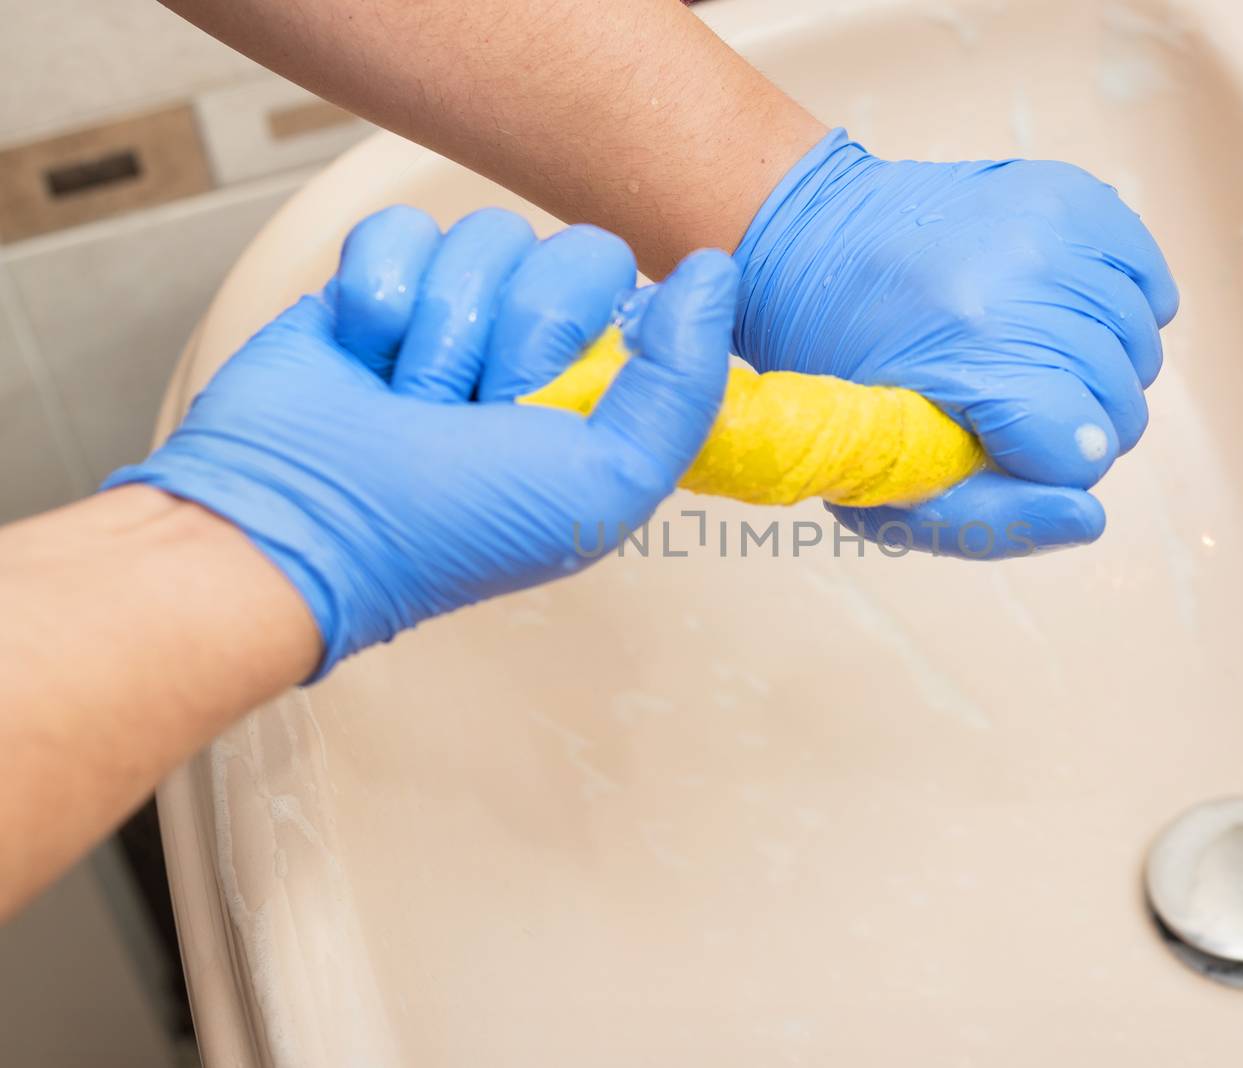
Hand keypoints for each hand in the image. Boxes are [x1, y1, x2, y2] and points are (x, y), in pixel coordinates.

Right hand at [106, 206, 737, 676]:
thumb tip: (716, 275)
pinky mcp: (378, 285)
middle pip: (571, 253)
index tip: (548, 403)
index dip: (592, 338)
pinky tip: (363, 356)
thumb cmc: (451, 526)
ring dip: (442, 329)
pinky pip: (402, 230)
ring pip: (486, 236)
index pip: (639, 294)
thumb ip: (684, 384)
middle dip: (516, 335)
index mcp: (603, 394)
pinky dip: (378, 295)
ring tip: (412, 401)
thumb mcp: (605, 481)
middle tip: (473, 410)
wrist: (299, 520)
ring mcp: (457, 312)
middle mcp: (539, 349)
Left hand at [734, 129, 1178, 555]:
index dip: (1045, 464)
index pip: (1081, 451)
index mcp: (971, 351)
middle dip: (1072, 423)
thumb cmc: (847, 375)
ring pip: (1142, 347)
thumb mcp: (888, 482)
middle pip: (1120, 402)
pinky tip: (1065, 318)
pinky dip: (1124, 311)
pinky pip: (1149, 280)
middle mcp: (1019, 277)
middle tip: (1011, 404)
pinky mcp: (1067, 192)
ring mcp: (1047, 225)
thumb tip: (1091, 520)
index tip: (1002, 444)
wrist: (812, 247)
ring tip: (1032, 361)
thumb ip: (989, 521)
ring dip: (1097, 372)